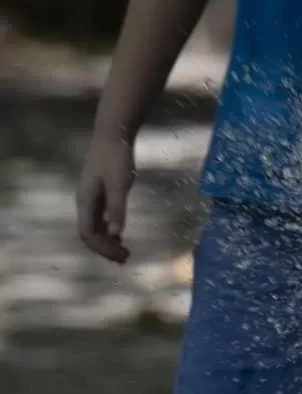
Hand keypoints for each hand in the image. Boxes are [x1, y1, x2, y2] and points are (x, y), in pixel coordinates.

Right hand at [76, 131, 135, 262]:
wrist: (113, 134)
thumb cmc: (116, 158)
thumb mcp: (119, 184)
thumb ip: (117, 209)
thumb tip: (115, 235)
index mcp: (86, 201)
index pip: (87, 233)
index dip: (102, 248)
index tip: (120, 255)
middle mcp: (85, 202)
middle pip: (90, 233)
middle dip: (105, 249)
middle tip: (125, 259)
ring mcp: (91, 197)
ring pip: (95, 227)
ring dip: (107, 241)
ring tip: (124, 253)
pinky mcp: (100, 192)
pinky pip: (100, 218)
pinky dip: (109, 230)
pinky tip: (120, 236)